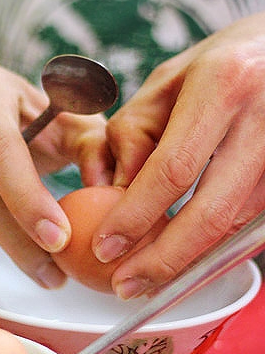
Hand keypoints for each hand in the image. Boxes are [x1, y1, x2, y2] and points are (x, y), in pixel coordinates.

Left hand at [96, 11, 264, 299]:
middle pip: (213, 211)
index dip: (135, 216)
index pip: (173, 169)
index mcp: (224, 84)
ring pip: (237, 224)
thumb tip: (106, 194)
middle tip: (125, 286)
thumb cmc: (216, 66)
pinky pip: (253, 223)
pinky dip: (217, 247)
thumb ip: (131, 136)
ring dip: (191, 261)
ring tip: (148, 280)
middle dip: (165, 259)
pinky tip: (184, 262)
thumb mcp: (163, 84)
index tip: (103, 248)